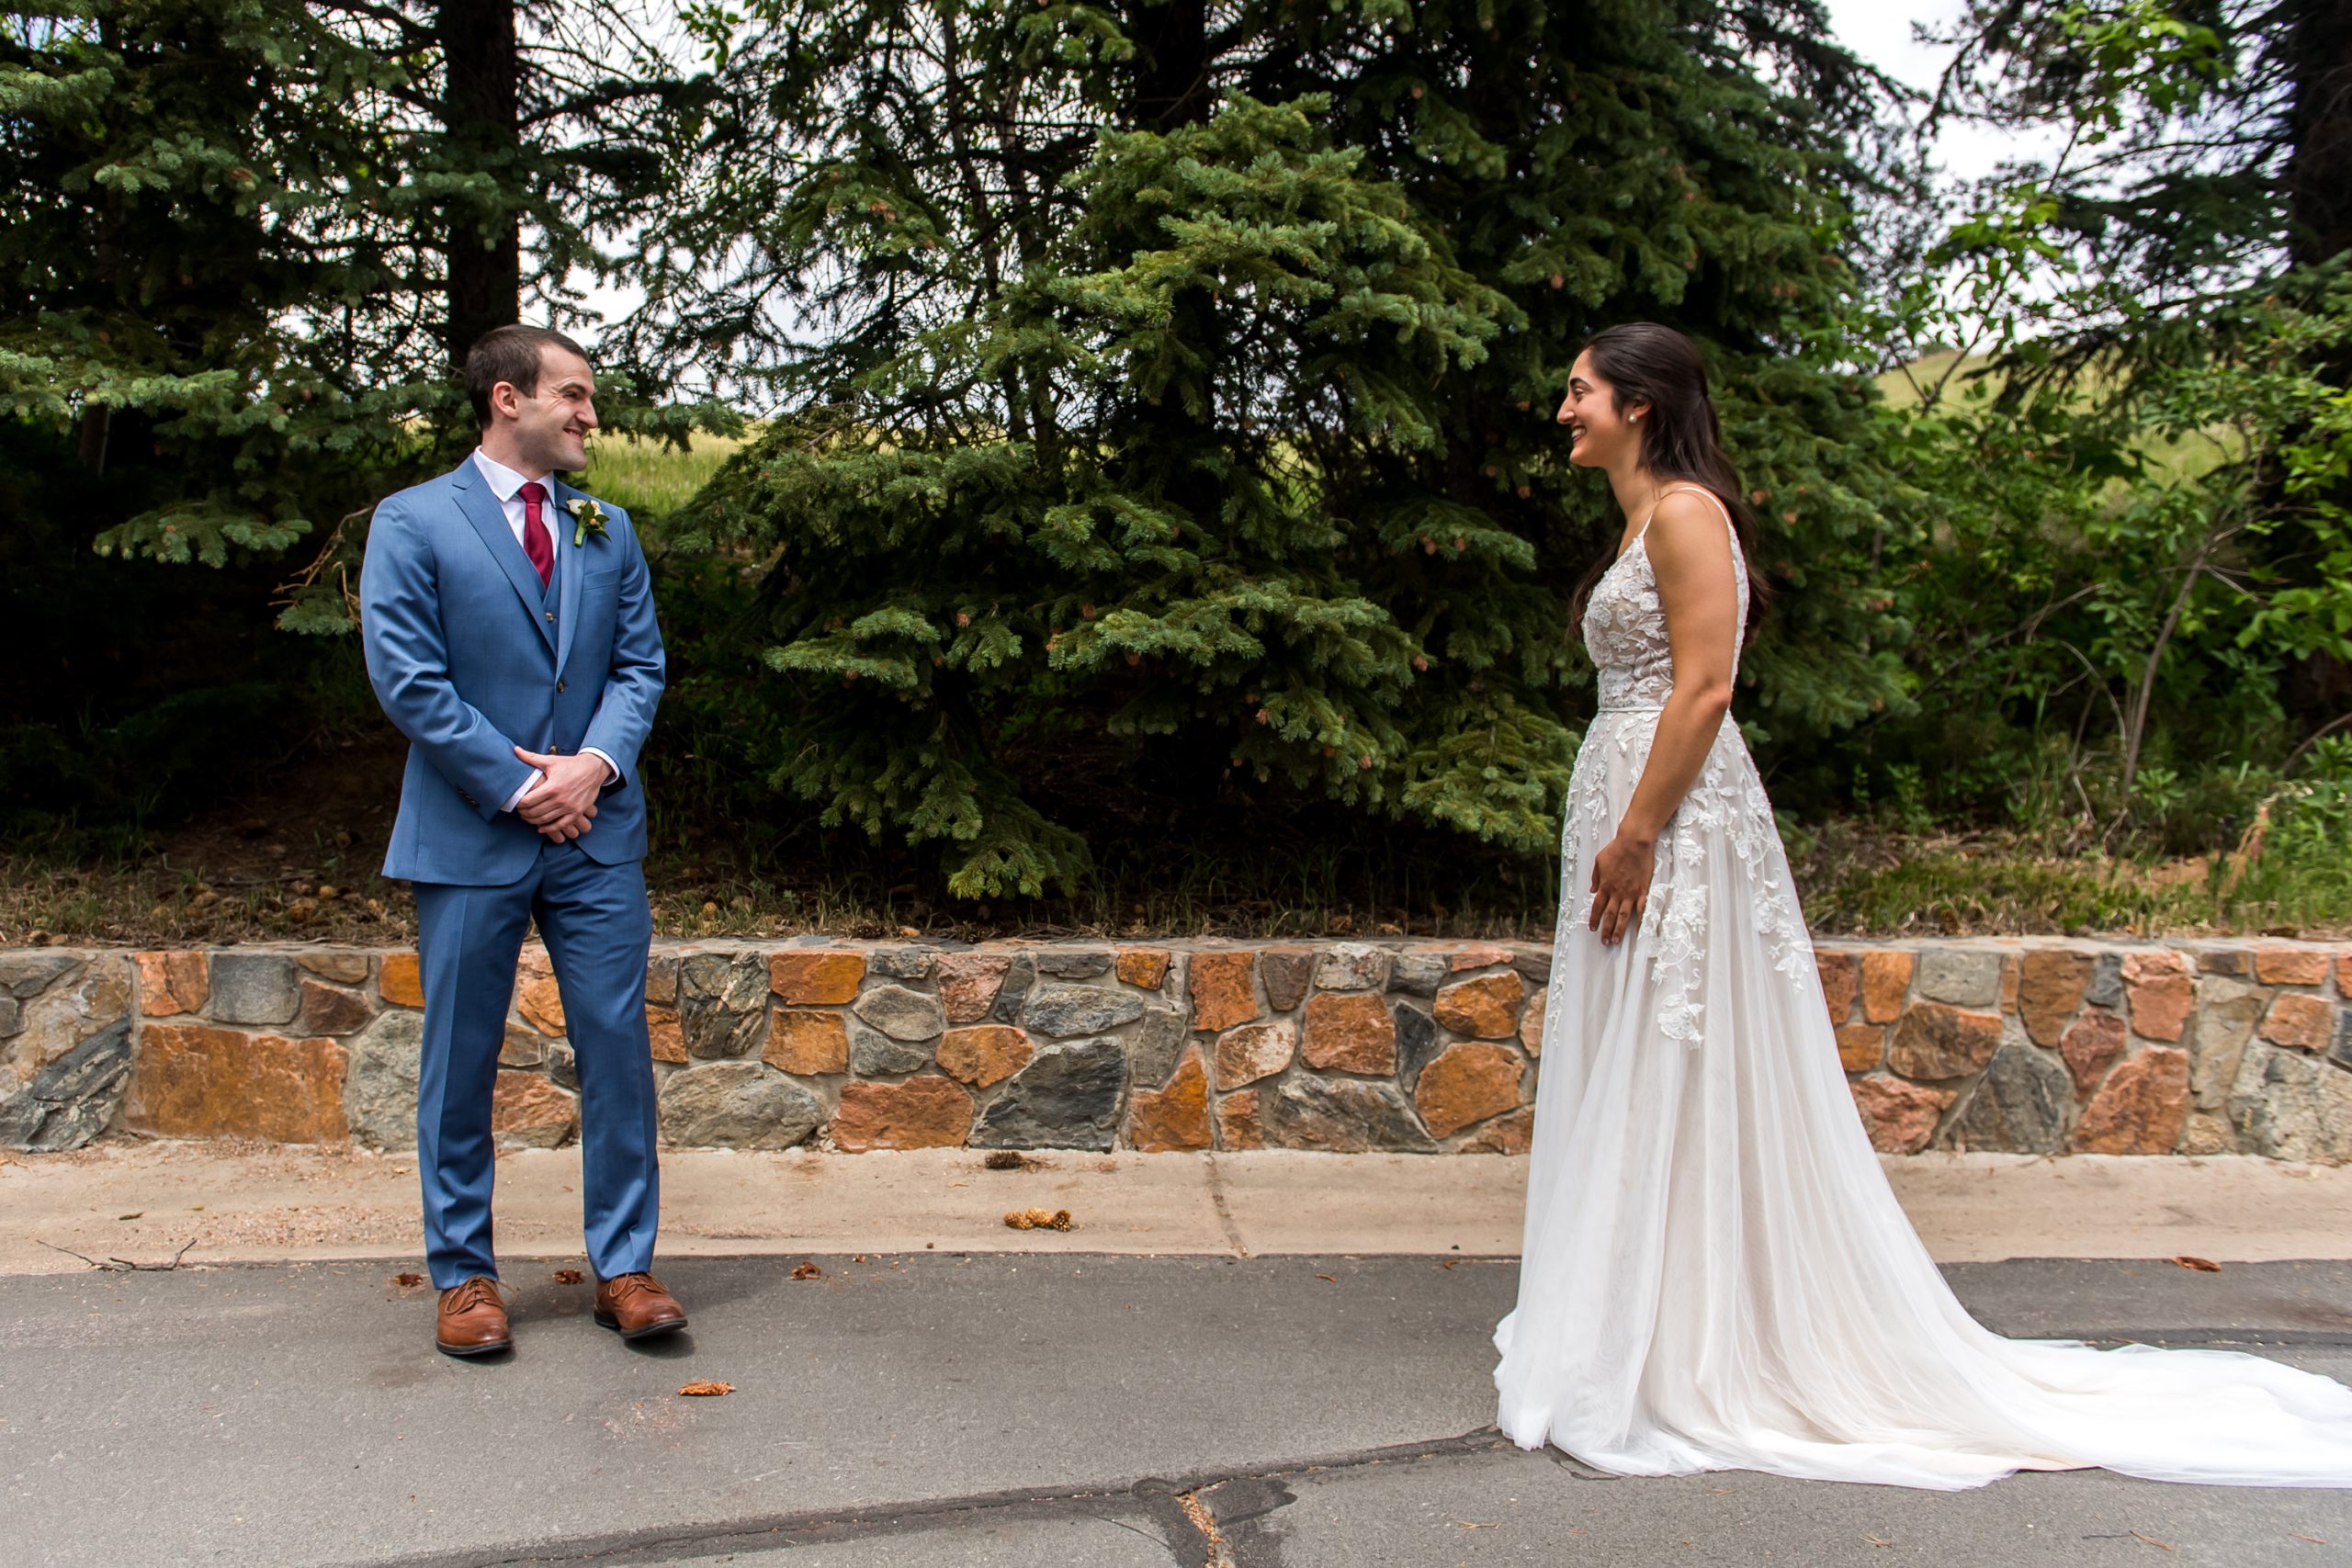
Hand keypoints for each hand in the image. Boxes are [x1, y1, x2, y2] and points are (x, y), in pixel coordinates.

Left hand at [513, 747, 605, 839]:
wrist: (594, 769)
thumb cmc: (571, 764)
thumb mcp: (551, 760)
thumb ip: (531, 758)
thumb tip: (515, 750)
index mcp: (552, 787)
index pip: (528, 801)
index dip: (519, 803)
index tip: (516, 802)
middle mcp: (560, 799)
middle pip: (534, 812)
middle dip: (524, 813)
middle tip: (520, 811)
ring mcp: (570, 807)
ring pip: (545, 820)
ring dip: (533, 821)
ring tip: (527, 817)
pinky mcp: (577, 812)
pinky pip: (561, 825)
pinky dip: (549, 829)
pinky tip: (541, 828)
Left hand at [1587, 830, 1655, 946]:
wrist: (1633, 842)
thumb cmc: (1615, 849)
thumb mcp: (1599, 861)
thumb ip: (1595, 877)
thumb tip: (1592, 890)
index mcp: (1605, 885)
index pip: (1597, 907)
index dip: (1594, 918)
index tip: (1592, 928)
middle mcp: (1616, 892)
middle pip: (1610, 915)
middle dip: (1606, 929)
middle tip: (1605, 942)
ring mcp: (1630, 892)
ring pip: (1624, 916)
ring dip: (1620, 929)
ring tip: (1617, 940)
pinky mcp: (1643, 890)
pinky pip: (1641, 907)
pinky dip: (1640, 919)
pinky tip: (1639, 928)